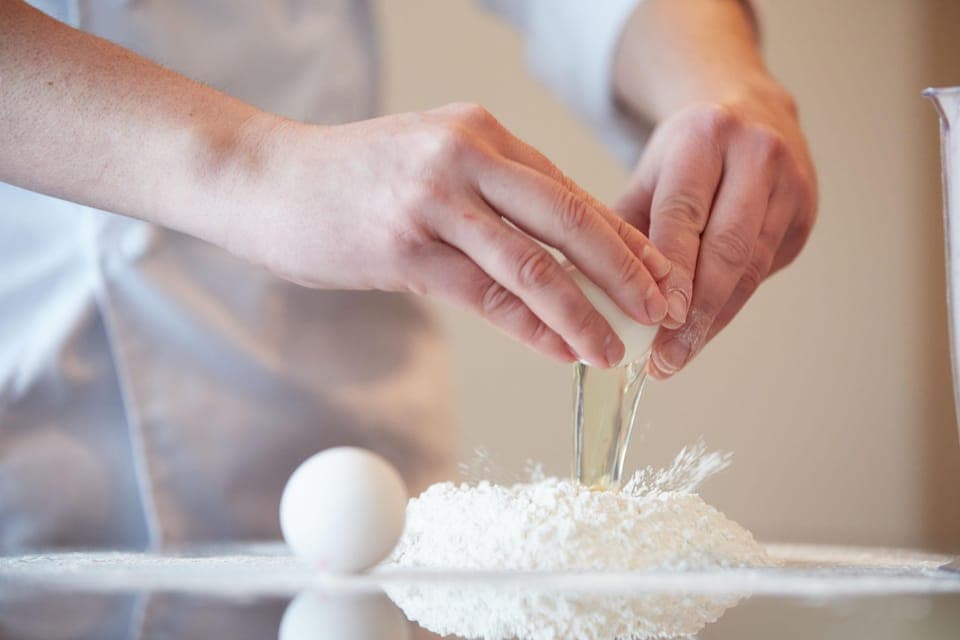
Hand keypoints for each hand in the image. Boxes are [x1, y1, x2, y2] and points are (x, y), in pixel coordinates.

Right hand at [232, 103, 674, 366]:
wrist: (265, 179)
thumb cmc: (352, 180)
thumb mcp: (431, 164)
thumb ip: (492, 197)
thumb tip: (556, 253)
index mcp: (480, 132)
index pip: (568, 190)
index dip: (620, 237)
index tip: (656, 272)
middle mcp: (466, 156)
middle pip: (569, 217)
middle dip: (625, 268)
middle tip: (662, 307)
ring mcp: (435, 200)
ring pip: (533, 261)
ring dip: (583, 310)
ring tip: (614, 348)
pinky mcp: (405, 246)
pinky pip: (485, 293)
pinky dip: (530, 325)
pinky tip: (560, 348)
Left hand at [614, 79, 817, 377]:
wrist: (752, 112)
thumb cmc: (687, 153)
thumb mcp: (649, 172)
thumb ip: (626, 226)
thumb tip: (590, 291)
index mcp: (706, 136)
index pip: (684, 213)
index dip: (673, 271)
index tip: (656, 320)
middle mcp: (757, 156)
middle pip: (728, 248)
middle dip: (697, 312)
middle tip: (667, 357)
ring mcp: (791, 185)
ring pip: (751, 268)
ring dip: (714, 319)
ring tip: (679, 356)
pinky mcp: (805, 215)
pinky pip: (764, 272)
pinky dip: (730, 305)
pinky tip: (703, 332)